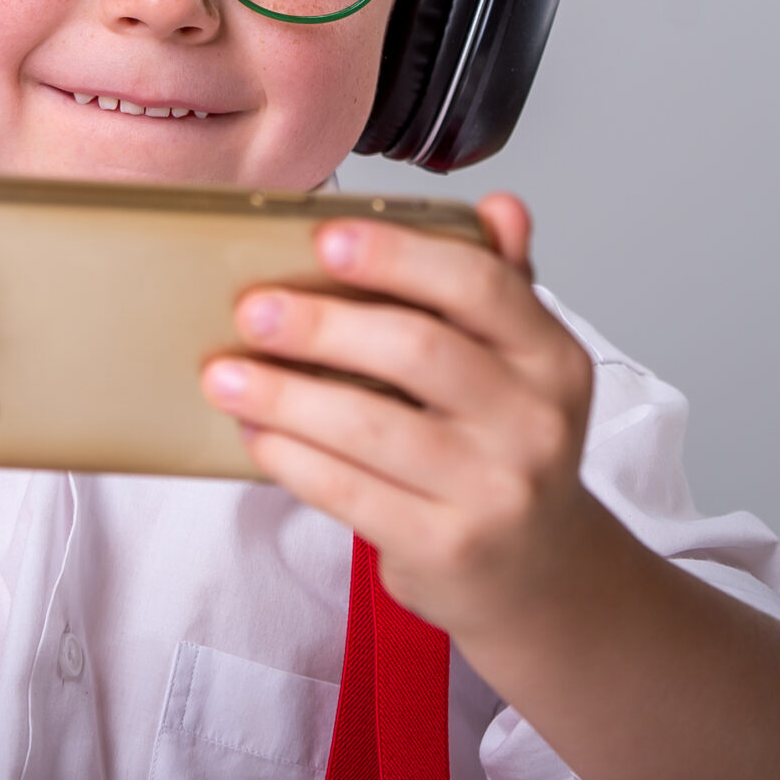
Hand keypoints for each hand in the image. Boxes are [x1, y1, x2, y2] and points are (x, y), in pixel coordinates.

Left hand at [202, 194, 614, 636]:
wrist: (533, 572)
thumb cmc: (504, 450)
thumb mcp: (521, 367)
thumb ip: (501, 288)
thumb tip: (499, 207)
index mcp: (551, 356)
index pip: (481, 285)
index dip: (399, 255)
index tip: (324, 238)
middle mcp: (535, 421)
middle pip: (418, 350)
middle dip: (323, 325)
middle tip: (253, 310)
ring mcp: (496, 490)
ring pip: (372, 425)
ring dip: (286, 395)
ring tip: (228, 375)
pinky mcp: (449, 546)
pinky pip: (351, 492)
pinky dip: (293, 458)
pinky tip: (258, 434)